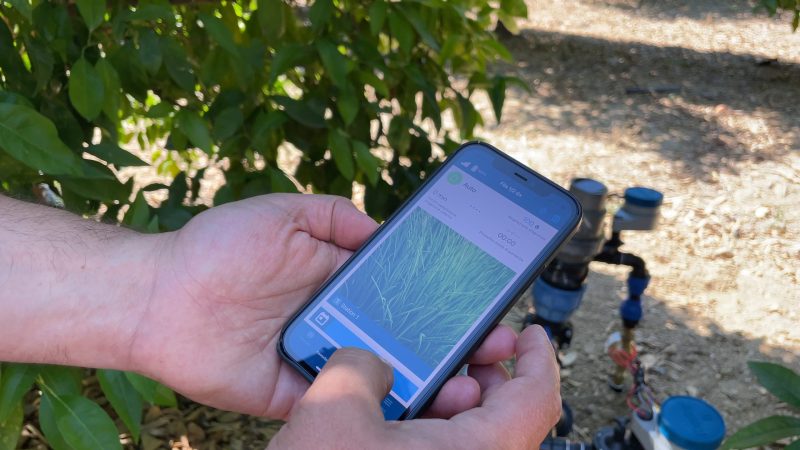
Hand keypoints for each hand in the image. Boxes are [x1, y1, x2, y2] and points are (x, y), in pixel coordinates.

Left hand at [131, 194, 518, 418]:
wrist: (157, 298)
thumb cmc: (217, 249)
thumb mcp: (283, 212)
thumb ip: (335, 216)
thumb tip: (383, 228)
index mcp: (338, 279)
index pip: (404, 290)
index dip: (444, 298)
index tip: (485, 302)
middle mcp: (337, 319)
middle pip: (405, 335)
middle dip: (454, 343)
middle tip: (496, 349)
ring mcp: (321, 358)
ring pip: (385, 374)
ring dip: (428, 379)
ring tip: (472, 383)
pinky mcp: (298, 393)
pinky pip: (345, 403)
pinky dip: (380, 408)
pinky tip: (420, 407)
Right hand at [268, 325, 560, 448]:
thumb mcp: (333, 410)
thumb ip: (360, 364)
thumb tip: (367, 362)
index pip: (537, 399)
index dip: (537, 357)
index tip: (527, 334)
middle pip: (507, 417)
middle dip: (485, 376)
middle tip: (463, 352)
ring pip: (475, 440)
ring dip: (452, 405)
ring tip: (415, 387)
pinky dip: (432, 433)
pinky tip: (393, 421)